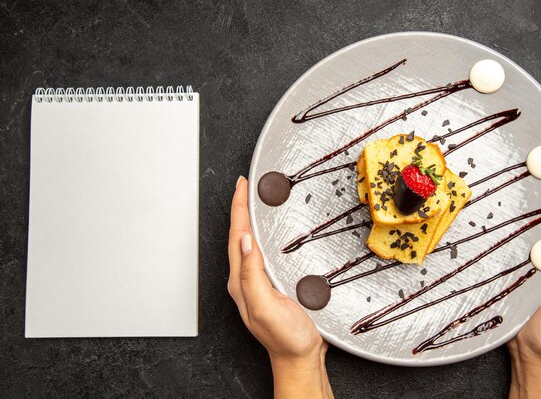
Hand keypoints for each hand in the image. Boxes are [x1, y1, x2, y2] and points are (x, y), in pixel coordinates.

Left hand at [228, 177, 333, 398]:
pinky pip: (266, 251)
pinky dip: (266, 233)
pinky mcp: (275, 284)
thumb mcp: (265, 306)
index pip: (237, 235)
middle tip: (247, 185)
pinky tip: (273, 230)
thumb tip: (245, 241)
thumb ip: (251, 274)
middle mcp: (248, 278)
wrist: (301, 358)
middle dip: (242, 207)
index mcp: (242, 280)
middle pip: (241, 234)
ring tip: (256, 199)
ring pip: (252, 242)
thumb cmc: (285, 338)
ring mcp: (261, 281)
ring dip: (252, 218)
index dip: (239, 207)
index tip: (242, 185)